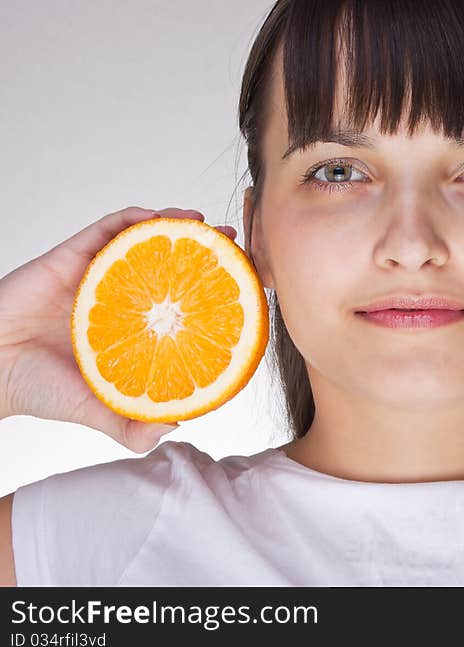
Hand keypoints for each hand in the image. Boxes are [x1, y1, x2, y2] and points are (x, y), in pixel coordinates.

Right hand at [0, 206, 237, 452]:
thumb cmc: (36, 388)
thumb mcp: (97, 410)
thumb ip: (132, 424)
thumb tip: (177, 426)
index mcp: (130, 330)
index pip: (179, 306)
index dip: (210, 296)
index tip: (241, 290)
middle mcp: (120, 299)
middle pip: (171, 268)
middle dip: (206, 256)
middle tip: (236, 249)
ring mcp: (98, 275)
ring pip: (146, 241)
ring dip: (179, 228)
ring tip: (210, 225)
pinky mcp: (73, 256)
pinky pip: (109, 229)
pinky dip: (138, 219)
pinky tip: (163, 218)